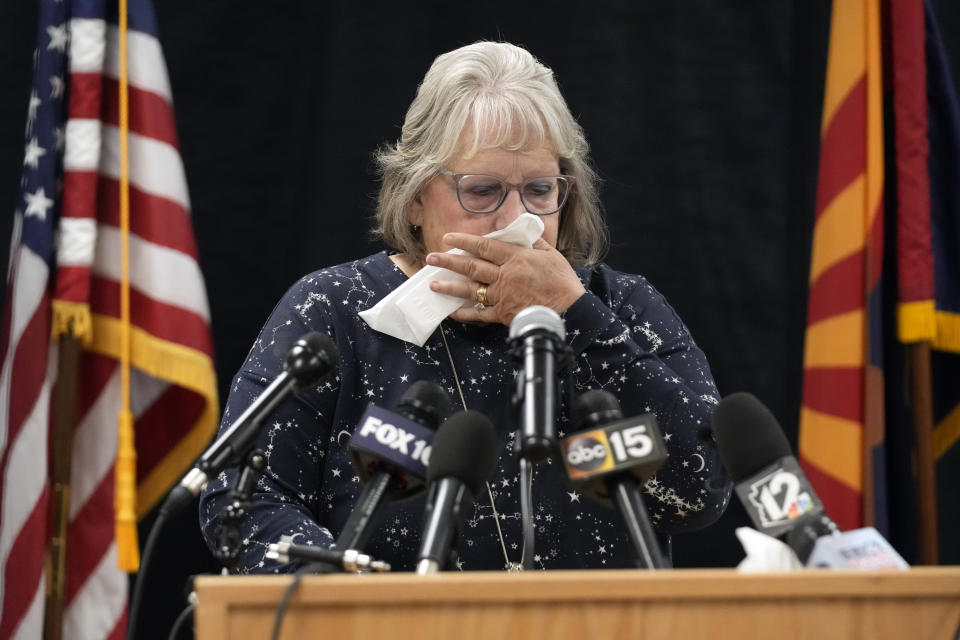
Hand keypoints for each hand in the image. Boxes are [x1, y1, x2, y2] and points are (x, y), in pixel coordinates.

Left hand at [426, 232, 585, 325]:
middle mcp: (505, 275)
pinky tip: (452, 311)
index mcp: (515, 258)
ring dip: (450, 286)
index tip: (448, 238)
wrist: (569, 310)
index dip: (465, 241)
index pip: (485, 247)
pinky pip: (480, 314)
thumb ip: (534, 242)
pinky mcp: (503, 314)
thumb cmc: (562, 282)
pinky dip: (465, 313)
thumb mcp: (551, 255)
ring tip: (433, 284)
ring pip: (471, 290)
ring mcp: (502, 296)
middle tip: (431, 258)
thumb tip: (524, 229)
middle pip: (472, 266)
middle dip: (449, 261)